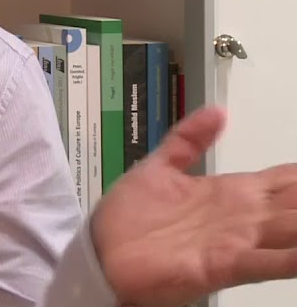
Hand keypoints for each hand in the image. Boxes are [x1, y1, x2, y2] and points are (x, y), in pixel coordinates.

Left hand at [91, 105, 296, 305]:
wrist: (99, 254)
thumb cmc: (128, 216)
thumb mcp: (159, 167)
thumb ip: (188, 140)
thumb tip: (219, 111)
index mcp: (232, 193)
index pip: (284, 180)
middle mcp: (242, 217)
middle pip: (295, 203)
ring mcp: (237, 242)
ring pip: (292, 230)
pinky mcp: (223, 266)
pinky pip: (268, 262)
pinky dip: (293, 258)